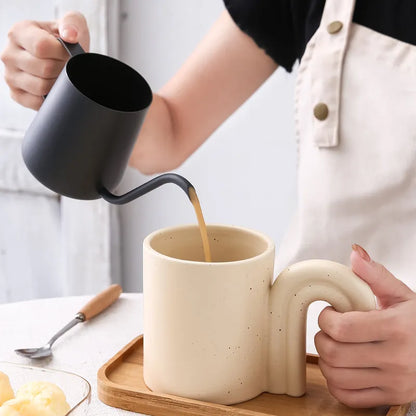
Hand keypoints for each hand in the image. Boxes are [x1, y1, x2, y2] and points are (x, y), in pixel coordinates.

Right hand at [1, 11, 89, 109]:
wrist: (63, 59)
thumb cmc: (65, 41)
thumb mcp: (72, 24)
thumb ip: (73, 23)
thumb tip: (70, 36)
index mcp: (19, 32)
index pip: (42, 47)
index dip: (62, 53)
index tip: (68, 52)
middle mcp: (9, 54)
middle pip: (44, 69)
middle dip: (62, 69)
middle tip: (66, 66)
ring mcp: (10, 76)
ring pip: (41, 87)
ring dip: (58, 84)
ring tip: (60, 75)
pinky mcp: (16, 94)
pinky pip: (38, 103)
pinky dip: (51, 98)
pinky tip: (54, 88)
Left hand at [315, 244, 415, 407]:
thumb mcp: (402, 295)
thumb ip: (376, 275)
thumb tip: (354, 254)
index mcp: (396, 328)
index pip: (341, 328)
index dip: (326, 319)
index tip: (330, 313)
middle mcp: (396, 359)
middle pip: (334, 353)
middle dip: (322, 338)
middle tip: (329, 330)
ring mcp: (394, 382)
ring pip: (337, 377)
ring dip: (326, 361)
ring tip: (334, 347)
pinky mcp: (391, 398)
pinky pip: (349, 398)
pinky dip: (336, 384)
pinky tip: (341, 368)